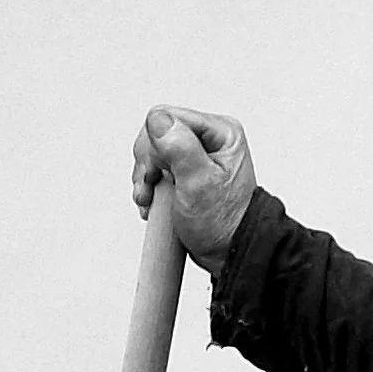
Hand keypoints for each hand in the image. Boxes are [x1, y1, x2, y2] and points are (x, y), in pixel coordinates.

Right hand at [132, 105, 256, 272]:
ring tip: (152, 200)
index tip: (157, 175)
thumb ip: (180, 148)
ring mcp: (197, 156)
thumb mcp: (200, 184)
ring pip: (152, 152)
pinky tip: (154, 203)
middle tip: (152, 189)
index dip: (154, 146)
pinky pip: (156, 169)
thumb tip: (158, 121)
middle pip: (156, 133)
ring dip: (145, 178)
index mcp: (221, 132)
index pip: (167, 117)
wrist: (227, 254)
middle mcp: (210, 139)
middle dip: (147, 164)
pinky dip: (150, 187)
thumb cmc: (223, 224)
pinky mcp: (187, 172)